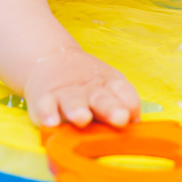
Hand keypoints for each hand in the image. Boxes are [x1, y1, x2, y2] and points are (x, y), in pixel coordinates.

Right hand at [23, 47, 140, 128]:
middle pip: (101, 98)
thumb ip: (123, 103)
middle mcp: (90, 90)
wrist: (51, 59)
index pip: (122, 90)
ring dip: (78, 109)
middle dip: (110, 108)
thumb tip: (136, 120)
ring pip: (73, 102)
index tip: (133, 115)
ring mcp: (67, 94)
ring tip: (82, 117)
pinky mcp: (44, 98)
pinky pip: (45, 106)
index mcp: (109, 85)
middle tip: (120, 117)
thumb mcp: (107, 86)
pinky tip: (51, 121)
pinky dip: (47, 112)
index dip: (129, 101)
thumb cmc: (87, 84)